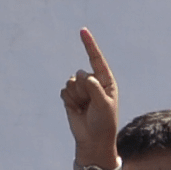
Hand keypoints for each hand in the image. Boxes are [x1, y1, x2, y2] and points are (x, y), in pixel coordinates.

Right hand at [60, 28, 120, 163]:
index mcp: (106, 80)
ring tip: (84, 108)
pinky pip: (64, 91)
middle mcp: (93, 81)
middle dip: (83, 90)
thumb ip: (94, 87)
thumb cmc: (104, 122)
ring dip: (76, 96)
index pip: (96, 59)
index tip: (82, 30)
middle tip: (91, 105)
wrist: (93, 139)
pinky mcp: (70, 96)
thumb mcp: (103, 104)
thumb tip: (81, 73)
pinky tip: (77, 109)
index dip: (89, 44)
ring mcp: (81, 88)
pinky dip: (69, 101)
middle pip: (81, 75)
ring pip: (71, 82)